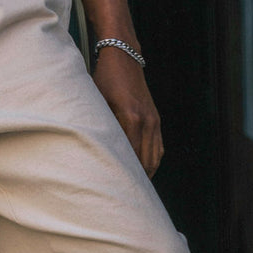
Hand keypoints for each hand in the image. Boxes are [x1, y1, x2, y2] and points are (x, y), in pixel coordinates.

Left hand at [92, 47, 163, 176]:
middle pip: (146, 161)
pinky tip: (144, 171)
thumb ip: (100, 126)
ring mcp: (154, 120)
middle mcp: (146, 121)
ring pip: (155, 156)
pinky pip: (158, 147)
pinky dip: (152, 161)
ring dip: (146, 173)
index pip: (130, 156)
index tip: (117, 189)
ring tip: (135, 188)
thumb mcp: (97, 102)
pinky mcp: (156, 118)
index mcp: (131, 118)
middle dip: (137, 180)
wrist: (124, 57)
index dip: (124, 174)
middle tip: (125, 196)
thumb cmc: (105, 78)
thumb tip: (94, 152)